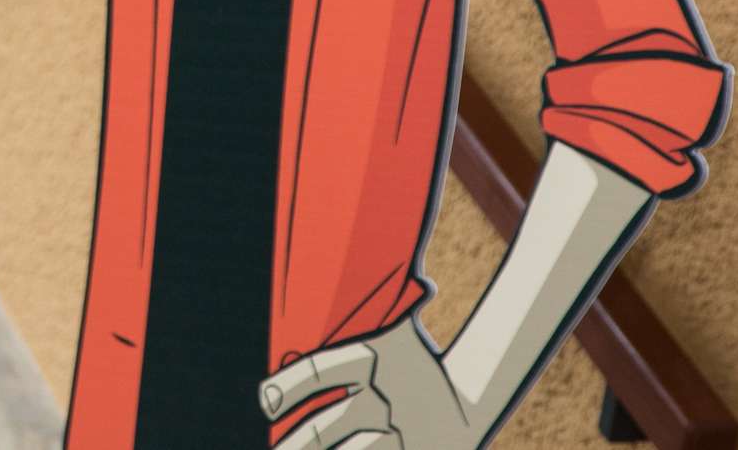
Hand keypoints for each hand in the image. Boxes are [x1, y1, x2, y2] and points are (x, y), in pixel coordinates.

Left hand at [263, 314, 486, 449]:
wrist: (471, 401)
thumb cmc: (412, 364)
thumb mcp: (391, 339)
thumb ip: (352, 329)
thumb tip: (304, 302)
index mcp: (378, 356)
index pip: (323, 369)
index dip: (291, 385)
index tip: (266, 402)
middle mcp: (390, 396)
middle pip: (328, 426)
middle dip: (297, 443)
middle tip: (276, 448)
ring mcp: (406, 432)